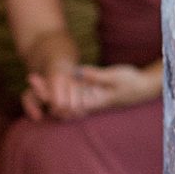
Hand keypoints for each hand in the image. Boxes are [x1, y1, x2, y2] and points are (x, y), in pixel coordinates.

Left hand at [26, 62, 155, 119]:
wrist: (143, 88)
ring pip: (64, 97)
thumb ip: (98, 76)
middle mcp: (87, 102)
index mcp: (92, 101)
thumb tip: (79, 71)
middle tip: (31, 78)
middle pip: (61, 101)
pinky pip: (72, 92)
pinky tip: (50, 78)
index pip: (65, 101)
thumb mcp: (116, 77)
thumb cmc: (132, 83)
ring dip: (50, 89)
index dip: (50, 92)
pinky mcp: (90, 90)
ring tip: (34, 79)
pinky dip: (61, 87)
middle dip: (45, 91)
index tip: (38, 82)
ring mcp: (88, 97)